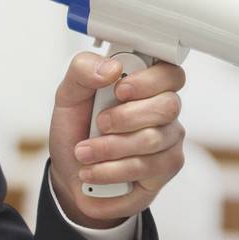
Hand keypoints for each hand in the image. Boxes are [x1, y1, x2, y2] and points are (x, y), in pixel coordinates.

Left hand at [47, 51, 186, 227]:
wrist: (71, 172)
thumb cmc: (78, 131)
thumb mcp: (68, 96)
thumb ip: (83, 71)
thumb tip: (111, 67)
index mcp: (145, 84)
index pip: (169, 72)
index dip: (150, 80)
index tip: (120, 90)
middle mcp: (163, 109)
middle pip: (168, 106)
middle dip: (125, 117)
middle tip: (100, 123)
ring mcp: (169, 139)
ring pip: (153, 140)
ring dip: (110, 148)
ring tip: (84, 152)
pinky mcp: (166, 167)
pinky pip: (147, 168)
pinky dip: (112, 170)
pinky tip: (94, 171)